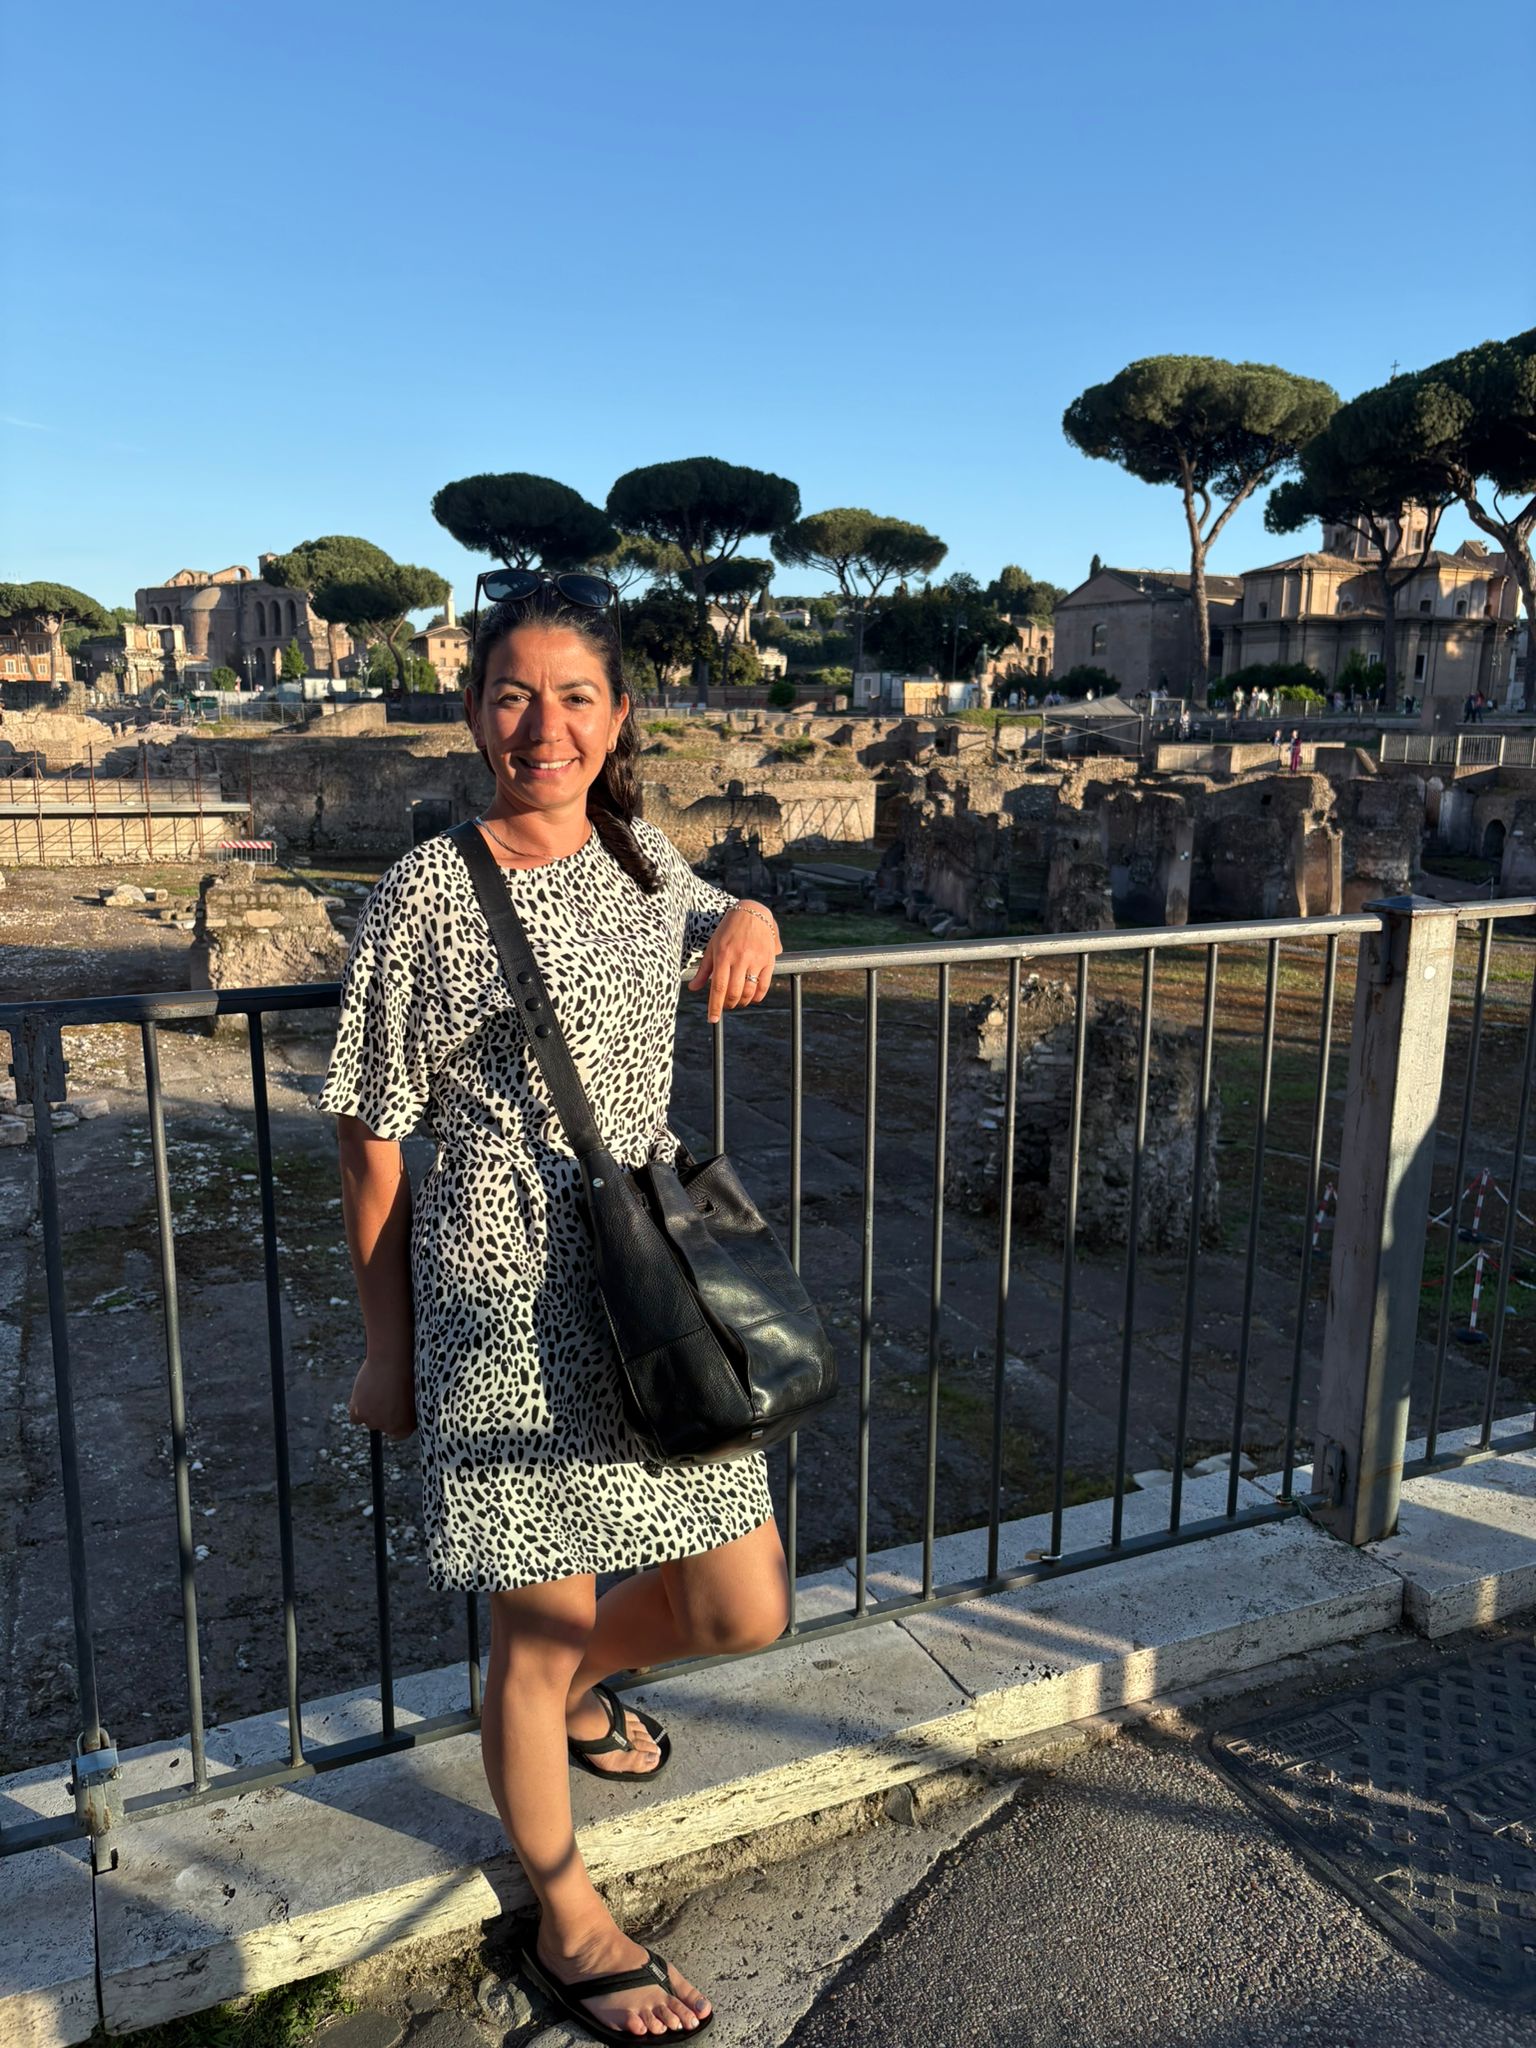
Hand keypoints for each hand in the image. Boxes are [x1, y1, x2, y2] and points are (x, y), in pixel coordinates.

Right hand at [347, 1353, 416, 1440]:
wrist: (392, 1361)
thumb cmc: (407, 1373)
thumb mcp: (413, 1394)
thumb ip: (406, 1409)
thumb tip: (399, 1413)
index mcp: (407, 1426)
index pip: (398, 1434)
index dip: (395, 1421)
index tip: (393, 1412)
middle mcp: (390, 1428)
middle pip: (382, 1425)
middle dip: (382, 1413)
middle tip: (384, 1395)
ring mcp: (374, 1422)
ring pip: (369, 1420)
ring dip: (370, 1409)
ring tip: (377, 1388)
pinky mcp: (359, 1414)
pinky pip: (355, 1418)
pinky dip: (357, 1408)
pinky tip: (363, 1394)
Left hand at [688, 900, 781, 1023]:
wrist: (753, 912)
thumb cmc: (728, 930)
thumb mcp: (712, 946)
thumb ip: (704, 969)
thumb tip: (693, 988)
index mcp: (723, 955)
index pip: (718, 987)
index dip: (715, 1006)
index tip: (712, 1019)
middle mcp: (740, 958)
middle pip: (734, 992)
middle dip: (728, 1005)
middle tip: (725, 1006)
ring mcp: (756, 959)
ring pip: (749, 991)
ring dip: (742, 1002)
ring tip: (737, 1002)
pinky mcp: (769, 960)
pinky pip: (764, 985)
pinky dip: (757, 997)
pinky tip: (752, 998)